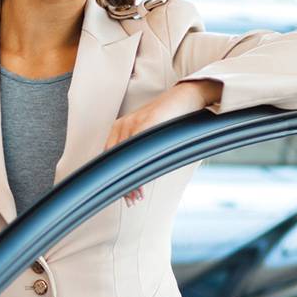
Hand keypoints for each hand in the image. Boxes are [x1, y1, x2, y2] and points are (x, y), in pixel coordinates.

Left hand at [105, 80, 221, 207]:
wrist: (187, 95)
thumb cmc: (171, 117)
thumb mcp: (151, 133)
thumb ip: (140, 148)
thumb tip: (138, 173)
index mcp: (120, 127)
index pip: (109, 157)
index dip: (114, 178)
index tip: (121, 195)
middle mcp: (123, 125)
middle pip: (114, 160)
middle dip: (121, 183)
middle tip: (130, 200)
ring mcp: (134, 123)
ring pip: (125, 158)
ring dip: (131, 180)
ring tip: (137, 196)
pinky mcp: (148, 122)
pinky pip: (138, 148)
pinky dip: (139, 167)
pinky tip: (142, 181)